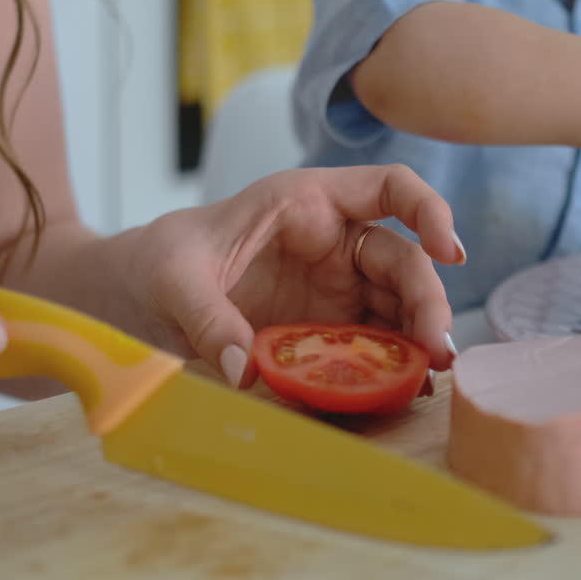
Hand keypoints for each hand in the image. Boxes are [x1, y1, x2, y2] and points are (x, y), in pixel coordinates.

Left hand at [124, 165, 464, 388]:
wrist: (131, 296)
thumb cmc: (157, 262)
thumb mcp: (174, 279)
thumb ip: (208, 318)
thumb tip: (245, 370)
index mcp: (304, 202)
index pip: (388, 187)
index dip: (429, 211)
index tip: (449, 252)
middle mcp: (332, 243)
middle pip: (403, 260)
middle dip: (427, 301)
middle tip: (437, 351)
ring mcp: (332, 291)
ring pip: (396, 308)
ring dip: (418, 340)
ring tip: (428, 378)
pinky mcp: (324, 331)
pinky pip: (370, 345)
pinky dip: (390, 366)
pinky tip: (401, 391)